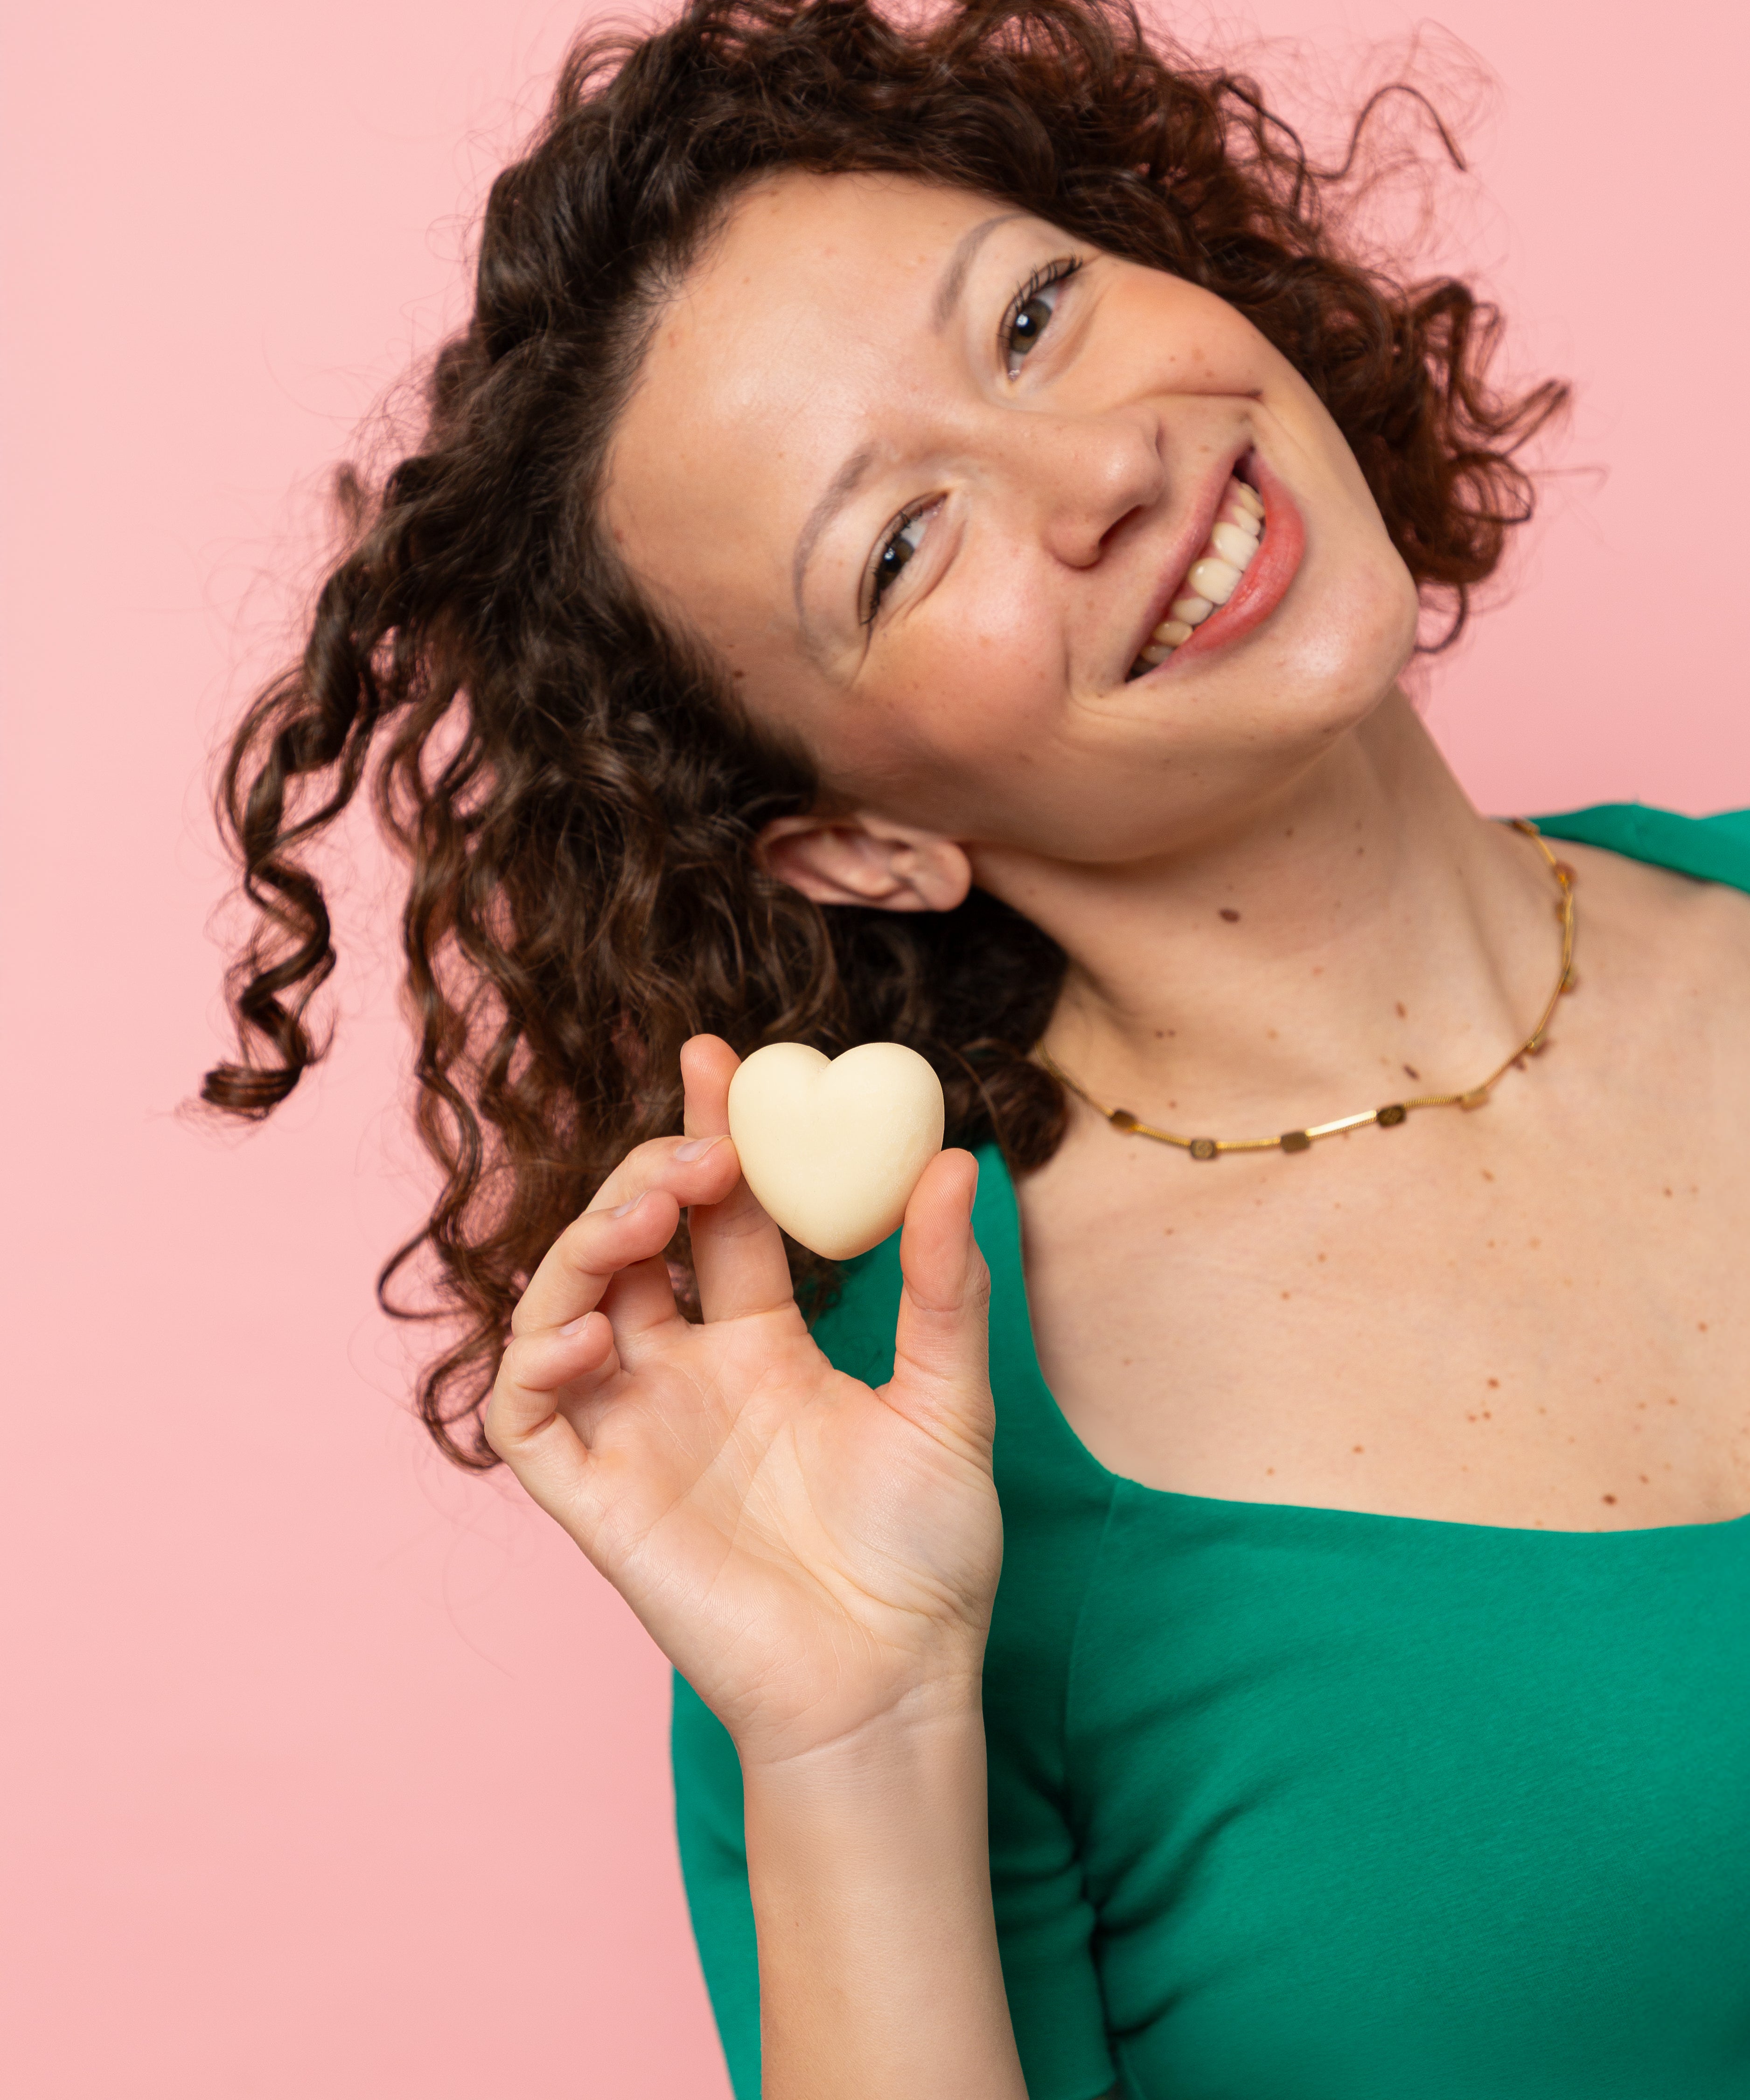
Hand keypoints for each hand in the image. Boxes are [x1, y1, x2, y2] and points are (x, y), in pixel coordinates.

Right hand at [485, 1035, 999, 1767]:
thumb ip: (945, 1287)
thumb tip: (953, 1160)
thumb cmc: (926, 1557)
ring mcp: (635, 1432)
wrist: (894, 1685)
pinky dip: (538, 1356)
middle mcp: (688, 1378)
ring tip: (649, 1213)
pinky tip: (594, 1327)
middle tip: (703, 1151)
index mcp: (764, 1348)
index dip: (708, 1135)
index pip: (718, 1218)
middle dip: (649, 1177)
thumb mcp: (950, 1402)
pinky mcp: (597, 1498)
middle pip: (631, 1244)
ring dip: (589, 1242)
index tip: (716, 1057)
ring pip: (564, 1305)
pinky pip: (528, 1414)